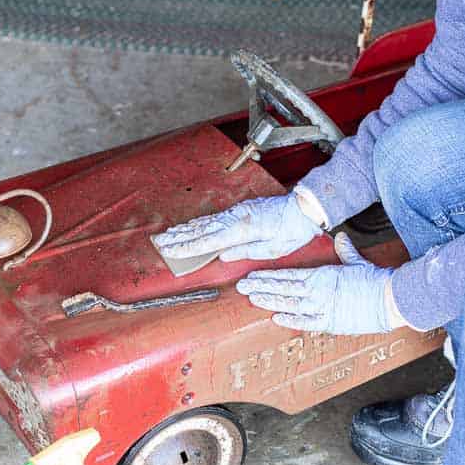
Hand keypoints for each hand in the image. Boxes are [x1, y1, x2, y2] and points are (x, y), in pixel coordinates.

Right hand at [154, 194, 322, 262]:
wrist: (305, 208)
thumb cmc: (293, 230)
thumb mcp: (272, 249)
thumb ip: (245, 251)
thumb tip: (223, 255)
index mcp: (243, 229)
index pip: (208, 240)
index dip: (187, 247)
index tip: (170, 251)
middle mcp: (237, 218)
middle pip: (202, 229)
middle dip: (179, 237)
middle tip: (160, 243)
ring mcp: (238, 212)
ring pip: (206, 222)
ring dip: (186, 229)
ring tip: (168, 234)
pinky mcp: (241, 210)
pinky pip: (215, 218)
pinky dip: (200, 222)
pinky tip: (192, 225)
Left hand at [236, 233, 393, 334]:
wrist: (389, 298)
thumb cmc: (374, 280)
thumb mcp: (357, 261)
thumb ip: (345, 250)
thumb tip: (341, 237)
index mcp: (321, 274)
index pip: (288, 275)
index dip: (268, 276)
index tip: (252, 276)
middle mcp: (317, 291)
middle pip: (282, 289)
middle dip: (260, 287)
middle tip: (241, 287)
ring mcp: (321, 307)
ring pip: (288, 304)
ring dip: (269, 302)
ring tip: (252, 299)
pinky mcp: (329, 322)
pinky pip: (305, 322)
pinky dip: (289, 319)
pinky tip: (275, 317)